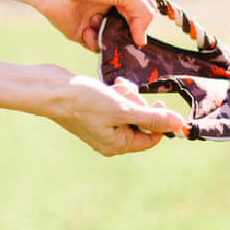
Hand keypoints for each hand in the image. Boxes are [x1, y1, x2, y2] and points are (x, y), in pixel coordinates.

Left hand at [35, 0, 156, 51]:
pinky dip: (94, 41)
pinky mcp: (80, 33)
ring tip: (98, 23)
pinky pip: (95, 45)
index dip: (144, 19)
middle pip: (129, 28)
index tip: (141, 24)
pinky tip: (87, 31)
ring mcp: (95, 21)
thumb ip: (141, 13)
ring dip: (110, 36)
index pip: (142, 10)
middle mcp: (109, 7)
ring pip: (113, 40)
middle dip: (129, 34)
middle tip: (129, 38)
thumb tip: (142, 40)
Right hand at [47, 75, 183, 155]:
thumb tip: (179, 125)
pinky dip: (117, 92)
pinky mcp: (94, 111)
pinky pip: (116, 103)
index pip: (151, 138)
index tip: (158, 102)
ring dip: (128, 95)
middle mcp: (109, 139)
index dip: (158, 120)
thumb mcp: (123, 109)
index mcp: (117, 145)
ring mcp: (101, 125)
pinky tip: (110, 84)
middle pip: (140, 122)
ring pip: (129, 109)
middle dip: (138, 104)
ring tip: (116, 87)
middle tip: (128, 92)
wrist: (50, 90)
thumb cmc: (84, 102)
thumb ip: (151, 118)